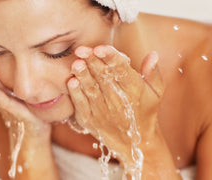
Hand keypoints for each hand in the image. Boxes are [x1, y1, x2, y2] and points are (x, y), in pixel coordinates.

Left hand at [67, 45, 163, 165]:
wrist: (134, 142)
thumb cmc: (145, 112)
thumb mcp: (156, 93)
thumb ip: (153, 73)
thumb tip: (152, 54)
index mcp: (134, 90)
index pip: (121, 70)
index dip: (110, 58)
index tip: (100, 48)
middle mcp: (118, 100)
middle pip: (103, 77)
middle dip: (92, 62)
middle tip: (81, 49)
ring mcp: (102, 111)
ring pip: (91, 90)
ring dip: (83, 76)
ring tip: (76, 63)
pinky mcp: (90, 120)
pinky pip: (82, 105)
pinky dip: (76, 94)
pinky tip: (72, 82)